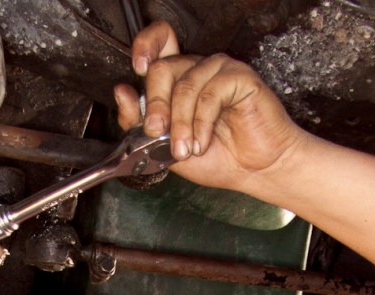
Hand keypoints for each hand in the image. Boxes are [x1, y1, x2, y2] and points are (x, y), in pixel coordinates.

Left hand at [113, 21, 303, 192]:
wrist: (253, 171)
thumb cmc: (217, 158)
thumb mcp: (165, 148)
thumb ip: (140, 123)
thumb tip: (122, 94)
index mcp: (180, 79)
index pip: (160, 43)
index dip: (146, 46)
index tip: (139, 68)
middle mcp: (198, 70)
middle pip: (163, 68)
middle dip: (156, 106)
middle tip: (158, 134)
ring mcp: (219, 71)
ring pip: (185, 85)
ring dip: (180, 125)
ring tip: (186, 149)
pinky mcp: (240, 78)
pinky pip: (211, 93)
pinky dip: (202, 124)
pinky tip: (203, 143)